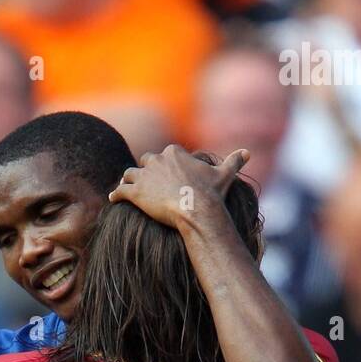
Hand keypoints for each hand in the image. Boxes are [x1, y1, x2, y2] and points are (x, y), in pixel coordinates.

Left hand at [109, 145, 249, 229]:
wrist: (197, 210)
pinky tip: (113, 199)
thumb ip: (234, 161)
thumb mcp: (224, 174)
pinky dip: (116, 195)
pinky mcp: (135, 192)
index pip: (165, 154)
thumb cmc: (211, 193)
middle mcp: (157, 159)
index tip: (163, 171)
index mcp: (174, 152)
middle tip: (143, 180)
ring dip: (128, 180)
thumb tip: (247, 152)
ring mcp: (145, 176)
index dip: (163, 163)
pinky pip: (120, 191)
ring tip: (126, 187)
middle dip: (145, 170)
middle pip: (145, 161)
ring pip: (130, 174)